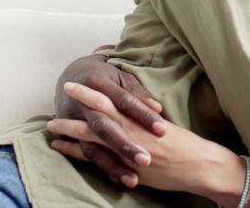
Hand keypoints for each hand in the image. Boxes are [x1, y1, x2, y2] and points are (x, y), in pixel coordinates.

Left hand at [49, 82, 244, 201]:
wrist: (198, 164)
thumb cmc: (184, 145)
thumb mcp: (162, 127)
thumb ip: (145, 120)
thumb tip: (137, 109)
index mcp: (139, 118)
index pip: (111, 99)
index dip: (92, 91)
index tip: (77, 84)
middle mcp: (130, 128)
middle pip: (98, 111)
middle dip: (79, 102)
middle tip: (63, 91)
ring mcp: (125, 147)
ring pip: (90, 134)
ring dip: (69, 129)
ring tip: (51, 125)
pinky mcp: (123, 164)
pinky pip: (93, 157)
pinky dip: (75, 151)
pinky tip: (61, 148)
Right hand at [54, 53, 166, 185]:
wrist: (72, 76)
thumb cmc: (105, 78)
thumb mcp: (121, 78)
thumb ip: (138, 93)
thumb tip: (157, 108)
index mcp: (99, 84)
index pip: (124, 101)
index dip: (142, 115)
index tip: (161, 129)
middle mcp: (84, 104)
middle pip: (106, 127)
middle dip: (125, 145)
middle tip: (146, 160)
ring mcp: (74, 120)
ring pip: (93, 144)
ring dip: (112, 163)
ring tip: (132, 179)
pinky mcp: (70, 134)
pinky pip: (86, 153)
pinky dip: (101, 165)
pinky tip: (117, 178)